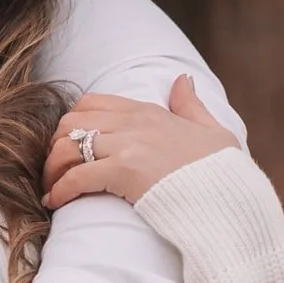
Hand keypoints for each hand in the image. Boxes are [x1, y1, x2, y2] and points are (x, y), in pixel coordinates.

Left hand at [48, 73, 230, 210]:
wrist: (232, 202)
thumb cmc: (224, 175)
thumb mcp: (213, 131)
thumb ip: (191, 106)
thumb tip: (183, 79)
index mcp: (151, 112)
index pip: (93, 103)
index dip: (73, 123)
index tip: (70, 146)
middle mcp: (135, 123)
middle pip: (71, 121)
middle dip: (56, 145)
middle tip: (56, 170)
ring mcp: (129, 145)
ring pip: (68, 146)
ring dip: (53, 169)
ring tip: (51, 189)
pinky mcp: (125, 171)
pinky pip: (76, 176)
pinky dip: (60, 190)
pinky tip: (56, 202)